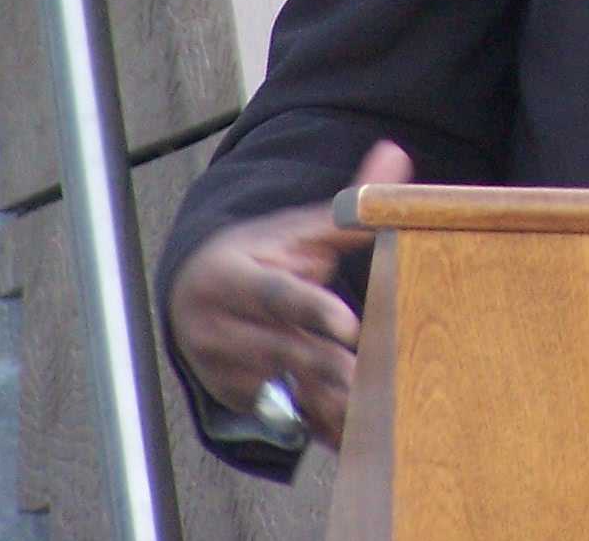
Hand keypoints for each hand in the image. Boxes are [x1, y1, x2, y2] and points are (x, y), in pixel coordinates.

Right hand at [167, 140, 412, 449]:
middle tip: (371, 376)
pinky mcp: (241, 403)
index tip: (349, 326)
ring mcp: (226, 372)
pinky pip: (286, 420)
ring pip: (283, 391)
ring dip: (326, 401)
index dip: (311, 310)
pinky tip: (360, 436)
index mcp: (231, 278)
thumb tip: (396, 152)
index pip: (274, 296)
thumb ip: (347, 206)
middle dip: (326, 364)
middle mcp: (219, 329)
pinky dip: (320, 428)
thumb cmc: (256, 258)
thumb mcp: (295, 231)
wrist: (193, 297)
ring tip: (373, 408)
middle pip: (282, 350)